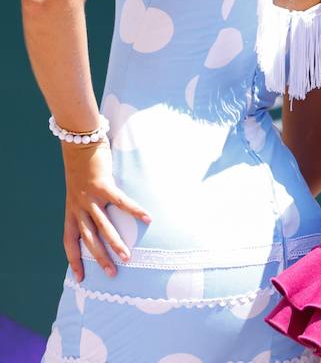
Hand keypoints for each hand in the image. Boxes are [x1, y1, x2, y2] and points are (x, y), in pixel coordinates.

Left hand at [61, 141, 149, 280]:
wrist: (78, 146)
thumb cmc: (81, 169)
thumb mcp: (78, 193)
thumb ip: (86, 207)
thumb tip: (99, 220)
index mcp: (71, 212)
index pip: (70, 242)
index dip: (73, 260)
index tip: (79, 278)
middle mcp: (78, 208)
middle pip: (89, 239)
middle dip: (100, 259)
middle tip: (113, 273)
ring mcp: (90, 198)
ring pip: (103, 227)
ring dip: (116, 243)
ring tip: (127, 257)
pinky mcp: (103, 186)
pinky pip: (120, 202)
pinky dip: (134, 210)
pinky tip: (147, 218)